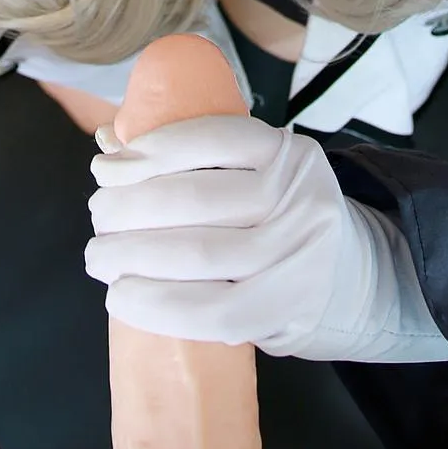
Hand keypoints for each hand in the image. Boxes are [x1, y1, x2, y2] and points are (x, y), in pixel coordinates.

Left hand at [84, 114, 383, 358]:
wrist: (349, 279)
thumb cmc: (277, 217)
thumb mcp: (256, 173)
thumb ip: (196, 158)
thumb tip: (109, 144)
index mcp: (286, 151)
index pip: (211, 138)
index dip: (150, 150)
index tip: (106, 167)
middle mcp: (298, 197)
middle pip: (195, 200)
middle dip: (128, 208)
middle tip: (98, 215)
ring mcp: (296, 256)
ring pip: (199, 255)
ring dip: (130, 256)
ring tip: (99, 256)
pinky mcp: (284, 309)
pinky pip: (211, 310)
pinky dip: (156, 305)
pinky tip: (122, 297)